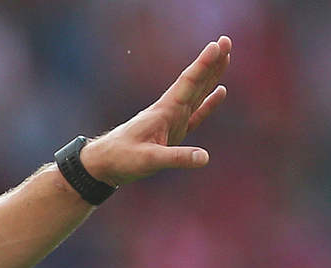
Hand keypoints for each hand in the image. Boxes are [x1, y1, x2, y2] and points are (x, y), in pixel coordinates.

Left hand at [80, 36, 231, 186]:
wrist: (103, 164)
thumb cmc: (121, 159)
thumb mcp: (149, 160)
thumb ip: (176, 158)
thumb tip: (204, 157)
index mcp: (163, 112)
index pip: (188, 83)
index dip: (204, 65)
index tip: (218, 45)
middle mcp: (169, 111)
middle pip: (195, 82)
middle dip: (211, 63)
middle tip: (226, 41)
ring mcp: (171, 121)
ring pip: (197, 93)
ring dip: (211, 76)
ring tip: (225, 57)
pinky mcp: (172, 132)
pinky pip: (196, 114)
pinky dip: (208, 103)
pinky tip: (219, 91)